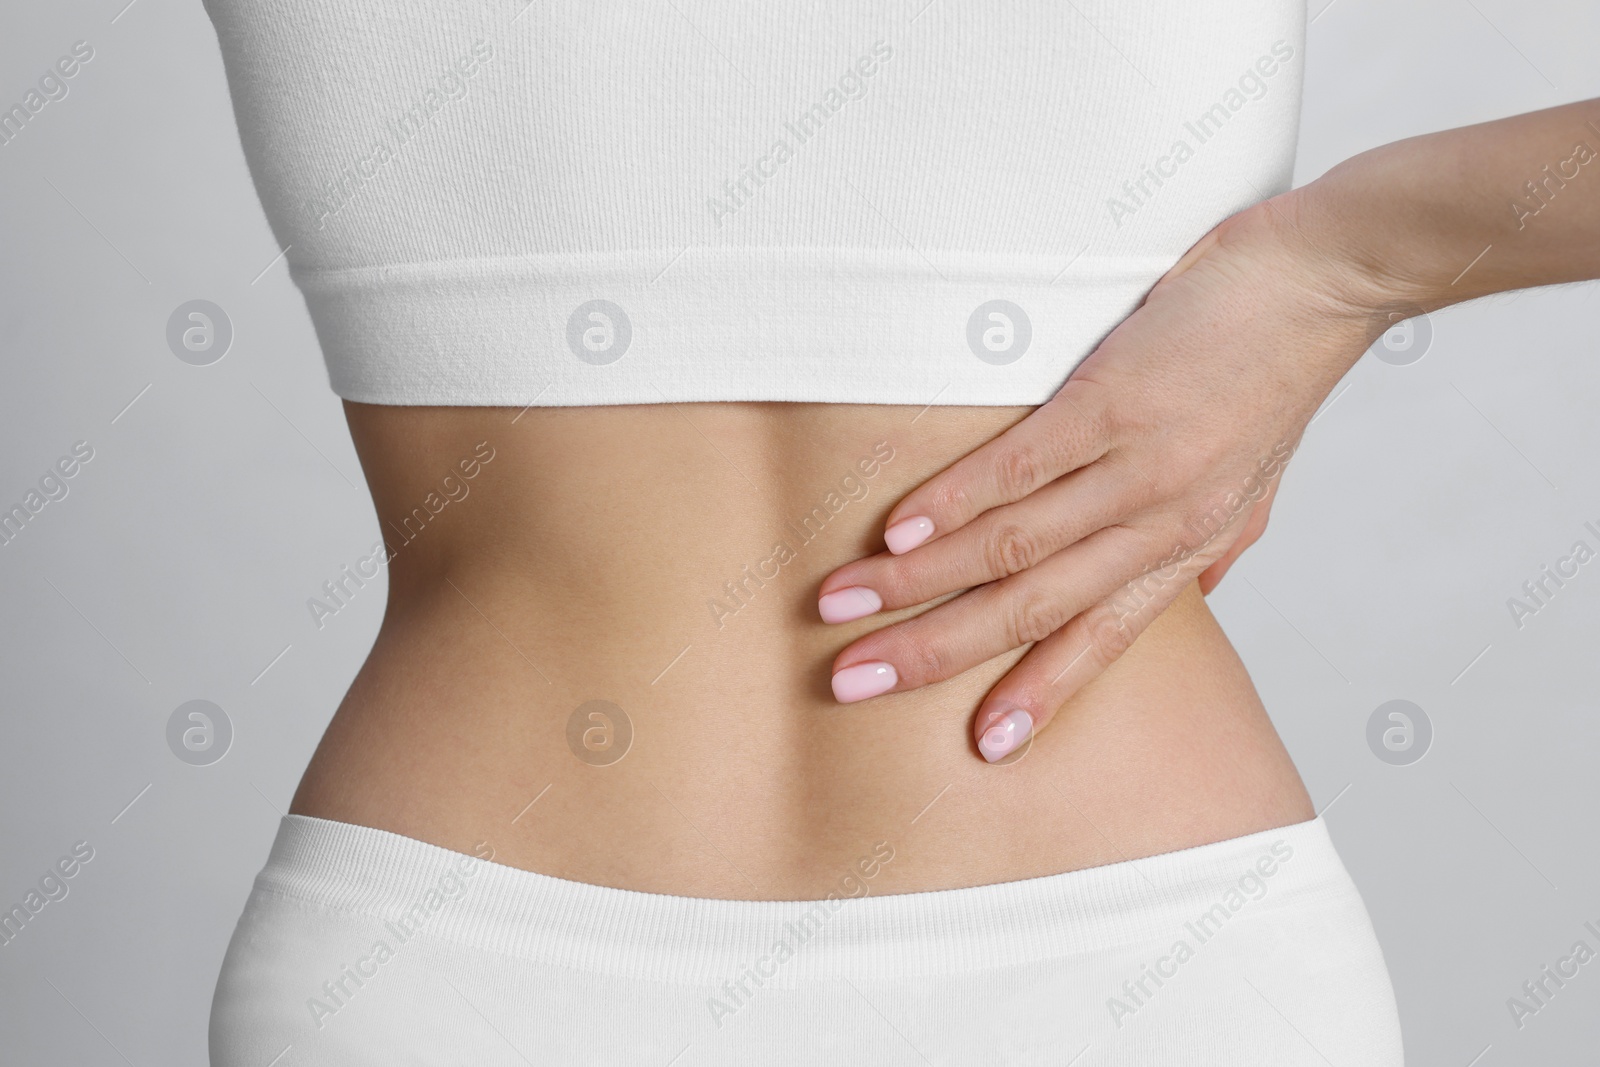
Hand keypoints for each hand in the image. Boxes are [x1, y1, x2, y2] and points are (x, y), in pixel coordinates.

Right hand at [817, 189, 1387, 761]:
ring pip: (1012, 546)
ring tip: (842, 603)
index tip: (981, 746)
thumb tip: (1201, 597)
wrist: (1325, 280)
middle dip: (935, 652)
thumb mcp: (1259, 485)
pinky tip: (898, 531)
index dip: (1037, 694)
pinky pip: (1021, 466)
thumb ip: (1216, 547)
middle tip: (852, 682)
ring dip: (916, 583)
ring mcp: (1137, 465)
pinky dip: (955, 503)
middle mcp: (1160, 523)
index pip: (1100, 640)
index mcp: (1186, 547)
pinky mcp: (1115, 400)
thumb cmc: (1277, 377)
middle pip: (1032, 608)